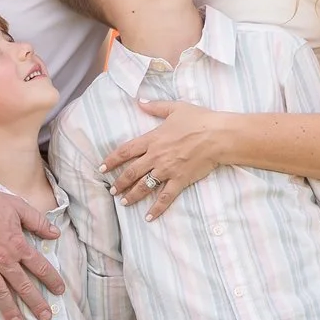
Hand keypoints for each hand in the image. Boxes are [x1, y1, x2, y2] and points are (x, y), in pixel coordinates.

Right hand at [0, 171, 62, 319]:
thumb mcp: (18, 207)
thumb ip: (38, 222)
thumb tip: (55, 233)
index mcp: (17, 246)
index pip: (40, 267)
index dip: (51, 280)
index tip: (59, 291)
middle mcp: (2, 260)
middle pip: (22, 286)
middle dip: (36, 303)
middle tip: (45, 317)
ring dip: (9, 310)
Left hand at [102, 101, 228, 217]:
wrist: (218, 136)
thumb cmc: (199, 120)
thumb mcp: (176, 108)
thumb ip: (156, 106)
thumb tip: (140, 101)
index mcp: (152, 139)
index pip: (126, 151)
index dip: (112, 160)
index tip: (102, 167)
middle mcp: (156, 157)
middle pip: (131, 172)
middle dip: (119, 182)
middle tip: (112, 190)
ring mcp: (167, 170)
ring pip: (144, 186)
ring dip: (132, 195)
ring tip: (123, 202)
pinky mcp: (179, 181)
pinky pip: (165, 198)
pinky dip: (156, 209)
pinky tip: (148, 217)